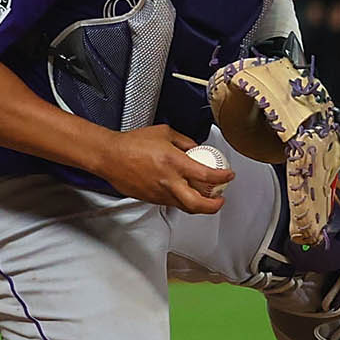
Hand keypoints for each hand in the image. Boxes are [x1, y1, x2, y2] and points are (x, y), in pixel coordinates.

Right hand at [92, 125, 231, 213]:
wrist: (110, 156)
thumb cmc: (133, 143)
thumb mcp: (164, 133)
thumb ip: (184, 141)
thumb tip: (196, 149)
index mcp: (175, 162)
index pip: (206, 175)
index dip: (222, 177)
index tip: (228, 175)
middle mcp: (169, 181)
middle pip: (197, 204)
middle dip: (213, 206)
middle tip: (220, 200)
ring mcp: (160, 193)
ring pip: (185, 207)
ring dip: (199, 205)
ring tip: (206, 199)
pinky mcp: (151, 199)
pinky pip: (172, 203)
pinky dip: (182, 201)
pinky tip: (184, 193)